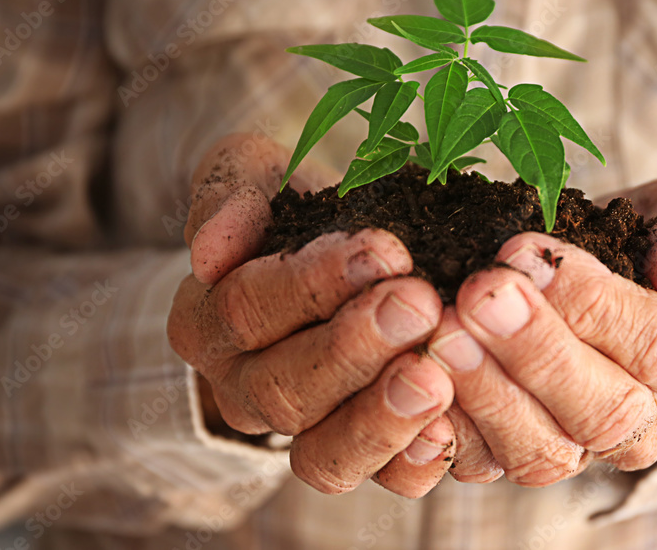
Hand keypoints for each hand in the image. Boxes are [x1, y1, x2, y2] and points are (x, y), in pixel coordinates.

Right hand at [167, 133, 455, 496]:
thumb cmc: (292, 210)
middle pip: (286, 387)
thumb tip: (211, 250)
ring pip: (325, 452)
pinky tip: (448, 427)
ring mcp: (301, 433)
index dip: (311, 284)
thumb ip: (228, 195)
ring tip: (433, 377)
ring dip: (382, 415)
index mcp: (208, 321)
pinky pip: (381, 480)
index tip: (383, 250)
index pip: (247, 308)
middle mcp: (244, 388)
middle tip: (419, 305)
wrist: (331, 257)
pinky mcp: (358, 456)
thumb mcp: (252, 176)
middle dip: (355, 347)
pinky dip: (414, 461)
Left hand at [429, 173, 656, 484]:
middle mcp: (646, 428)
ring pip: (540, 451)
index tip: (526, 254)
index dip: (594, 304)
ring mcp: (579, 455)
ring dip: (486, 391)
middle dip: (535, 350)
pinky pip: (480, 466)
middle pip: (602, 411)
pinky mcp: (513, 462)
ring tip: (443, 332)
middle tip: (478, 295)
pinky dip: (446, 431)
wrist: (584, 276)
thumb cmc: (635, 241)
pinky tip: (415, 381)